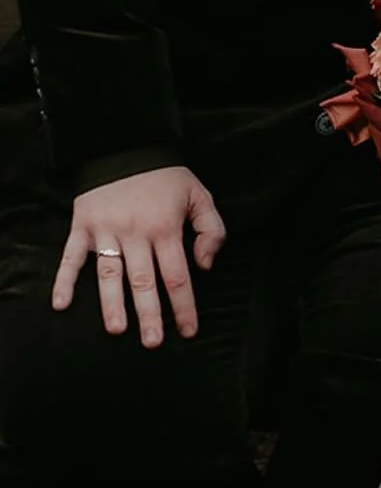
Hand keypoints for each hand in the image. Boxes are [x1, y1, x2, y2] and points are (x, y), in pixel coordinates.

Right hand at [51, 167, 226, 347]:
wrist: (128, 146)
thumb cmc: (167, 177)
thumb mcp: (200, 195)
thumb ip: (211, 229)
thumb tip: (205, 265)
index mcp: (166, 228)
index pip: (177, 275)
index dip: (184, 305)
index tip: (188, 331)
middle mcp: (136, 233)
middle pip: (143, 281)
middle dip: (150, 314)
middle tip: (152, 341)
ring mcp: (107, 231)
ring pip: (110, 273)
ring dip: (112, 303)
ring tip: (117, 329)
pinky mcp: (83, 226)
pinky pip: (72, 256)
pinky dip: (65, 279)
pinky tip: (61, 303)